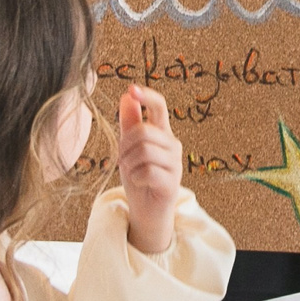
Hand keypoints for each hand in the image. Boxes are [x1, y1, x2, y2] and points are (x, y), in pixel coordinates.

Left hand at [116, 84, 181, 253]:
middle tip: (124, 161)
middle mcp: (172, 145)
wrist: (147, 211)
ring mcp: (175, 163)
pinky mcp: (172, 182)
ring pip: (143, 151)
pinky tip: (140, 183)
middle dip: (125, 146)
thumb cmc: (139, 177)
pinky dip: (136, 178)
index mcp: (162, 133)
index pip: (159, 106)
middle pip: (143, 131)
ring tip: (132, 173)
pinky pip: (147, 171)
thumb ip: (130, 123)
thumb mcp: (129, 148)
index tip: (132, 89)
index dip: (146, 96)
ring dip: (129, 164)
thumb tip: (126, 95)